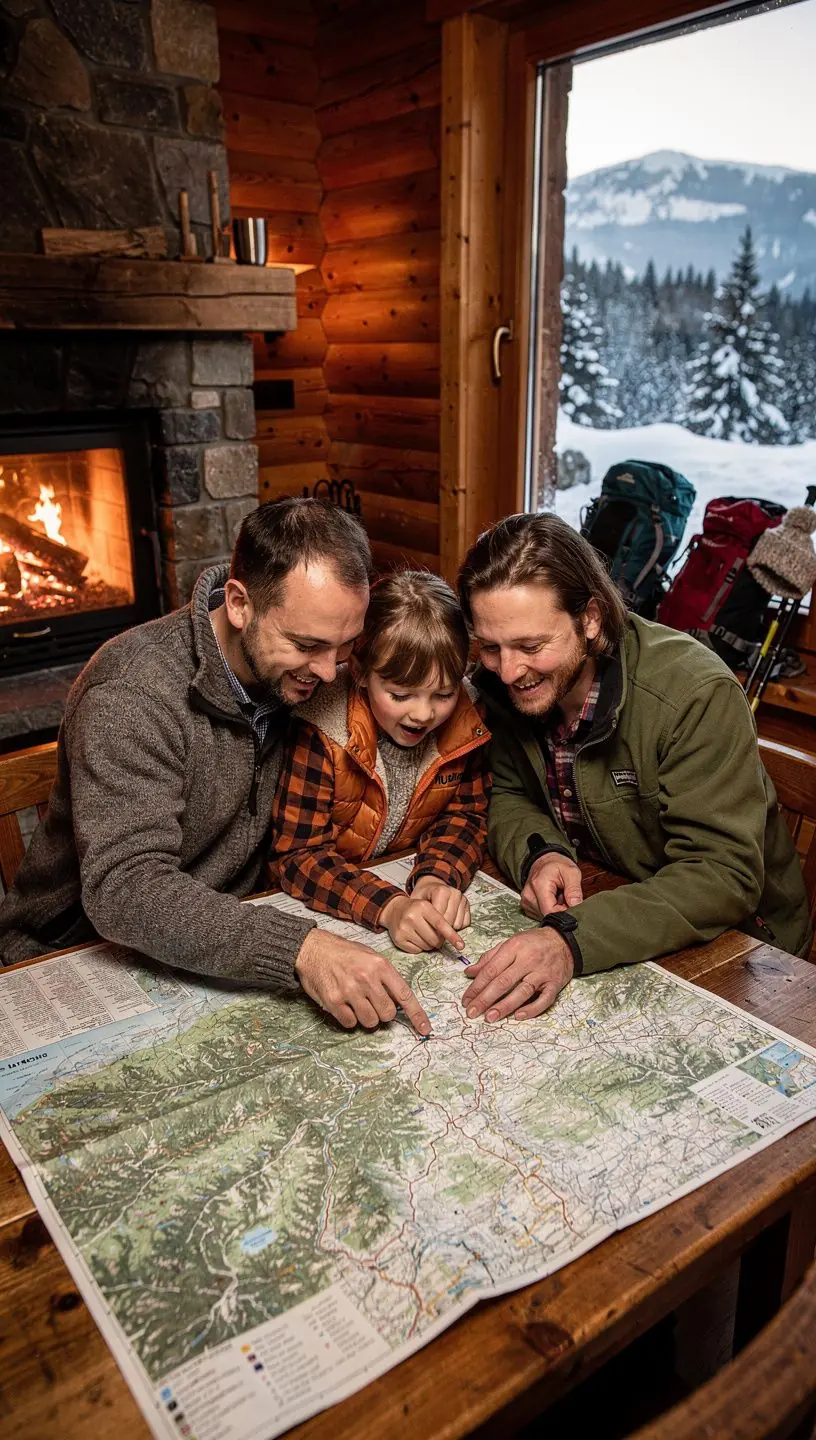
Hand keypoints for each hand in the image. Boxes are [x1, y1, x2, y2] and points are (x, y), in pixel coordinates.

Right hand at [295, 929, 430, 1033]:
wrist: (313, 948)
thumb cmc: (344, 953)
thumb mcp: (371, 956)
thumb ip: (387, 977)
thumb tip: (400, 1002)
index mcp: (381, 966)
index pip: (405, 995)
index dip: (417, 1015)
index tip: (426, 1029)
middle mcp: (367, 978)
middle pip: (388, 1014)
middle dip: (383, 1012)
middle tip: (373, 1002)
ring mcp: (350, 990)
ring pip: (371, 1021)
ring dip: (367, 1017)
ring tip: (358, 1002)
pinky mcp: (334, 1001)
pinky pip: (350, 1023)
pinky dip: (349, 1019)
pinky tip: (345, 1005)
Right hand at [380, 893, 465, 954]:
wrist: (394, 910)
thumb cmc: (417, 910)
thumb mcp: (429, 908)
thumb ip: (441, 920)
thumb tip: (452, 938)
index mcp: (423, 906)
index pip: (441, 924)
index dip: (452, 935)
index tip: (461, 945)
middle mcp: (412, 916)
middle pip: (435, 938)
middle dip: (439, 940)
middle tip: (436, 935)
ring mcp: (404, 928)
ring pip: (427, 946)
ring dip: (429, 944)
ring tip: (424, 935)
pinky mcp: (398, 938)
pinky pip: (417, 950)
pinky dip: (419, 947)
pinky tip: (415, 938)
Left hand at [410, 876, 470, 930]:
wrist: (431, 886)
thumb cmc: (423, 895)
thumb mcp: (416, 902)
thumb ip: (419, 913)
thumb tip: (423, 930)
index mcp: (441, 891)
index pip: (440, 917)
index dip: (433, 927)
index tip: (427, 932)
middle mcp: (454, 893)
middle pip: (449, 921)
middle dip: (440, 930)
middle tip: (432, 931)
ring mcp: (462, 899)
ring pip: (458, 924)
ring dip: (449, 928)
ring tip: (439, 924)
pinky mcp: (468, 906)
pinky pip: (465, 923)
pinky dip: (457, 926)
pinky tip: (448, 921)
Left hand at [461, 928, 573, 1021]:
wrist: (564, 941)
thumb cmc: (533, 943)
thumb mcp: (510, 943)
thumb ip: (489, 958)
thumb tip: (469, 972)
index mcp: (514, 948)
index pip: (491, 969)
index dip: (477, 986)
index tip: (466, 999)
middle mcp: (528, 960)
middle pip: (503, 982)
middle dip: (485, 999)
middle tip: (472, 1012)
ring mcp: (542, 972)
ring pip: (522, 991)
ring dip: (505, 1006)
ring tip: (490, 1017)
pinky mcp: (555, 983)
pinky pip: (544, 999)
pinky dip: (532, 1009)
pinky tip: (518, 1016)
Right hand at [521, 852, 582, 918]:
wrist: (544, 860)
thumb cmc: (556, 865)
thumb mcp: (571, 872)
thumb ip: (574, 889)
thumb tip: (575, 905)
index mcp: (539, 885)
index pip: (551, 912)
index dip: (564, 912)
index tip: (569, 902)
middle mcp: (529, 895)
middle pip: (548, 915)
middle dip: (560, 909)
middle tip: (564, 896)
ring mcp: (526, 901)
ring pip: (545, 915)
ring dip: (554, 908)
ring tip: (557, 895)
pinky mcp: (526, 905)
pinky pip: (540, 913)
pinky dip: (548, 907)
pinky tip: (550, 898)